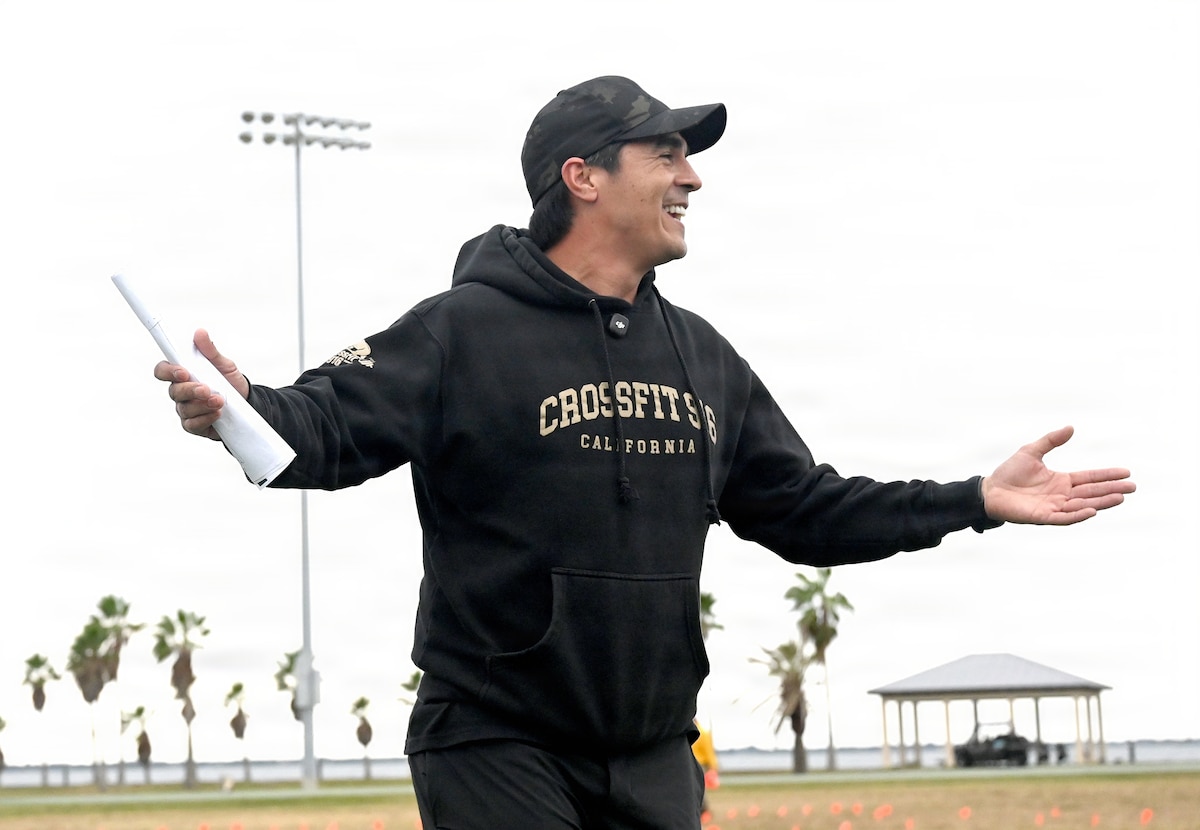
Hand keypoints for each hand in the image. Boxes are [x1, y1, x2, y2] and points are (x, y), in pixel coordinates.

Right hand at [152, 329, 249, 440]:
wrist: (248, 403)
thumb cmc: (230, 382)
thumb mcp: (224, 364)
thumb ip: (210, 351)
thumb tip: (200, 332)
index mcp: (183, 374)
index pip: (163, 371)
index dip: (168, 371)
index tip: (183, 372)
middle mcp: (181, 392)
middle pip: (173, 392)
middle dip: (190, 390)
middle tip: (207, 389)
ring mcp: (186, 409)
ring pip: (184, 409)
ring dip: (202, 405)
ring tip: (220, 401)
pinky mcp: (195, 425)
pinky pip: (192, 425)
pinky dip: (205, 419)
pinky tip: (217, 414)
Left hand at [981, 426, 1134, 524]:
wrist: (990, 490)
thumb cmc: (1009, 472)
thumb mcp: (1031, 451)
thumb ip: (1051, 440)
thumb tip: (1071, 427)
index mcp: (1062, 480)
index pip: (1090, 478)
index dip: (1107, 475)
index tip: (1126, 472)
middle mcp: (1062, 495)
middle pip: (1092, 492)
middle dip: (1112, 490)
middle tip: (1132, 487)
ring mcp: (1054, 507)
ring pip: (1083, 505)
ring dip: (1101, 502)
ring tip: (1120, 497)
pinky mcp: (1044, 517)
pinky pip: (1065, 517)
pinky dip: (1078, 514)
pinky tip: (1092, 510)